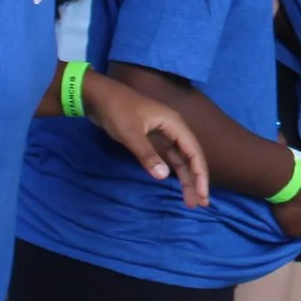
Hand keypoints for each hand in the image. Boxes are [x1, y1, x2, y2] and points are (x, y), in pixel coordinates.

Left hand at [82, 76, 210, 206]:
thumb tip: (163, 177)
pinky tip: (173, 183)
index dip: (200, 174)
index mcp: (174, 125)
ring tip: (190, 200)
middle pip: (190, 158)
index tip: (202, 194)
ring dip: (185, 178)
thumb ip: (147, 155)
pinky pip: (167, 158)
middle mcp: (173, 130)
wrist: (98, 96)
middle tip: (199, 204)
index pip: (194, 152)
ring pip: (179, 160)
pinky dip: (171, 172)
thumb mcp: (130, 133)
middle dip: (196, 180)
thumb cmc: (117, 110)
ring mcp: (163, 135)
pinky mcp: (152, 140)